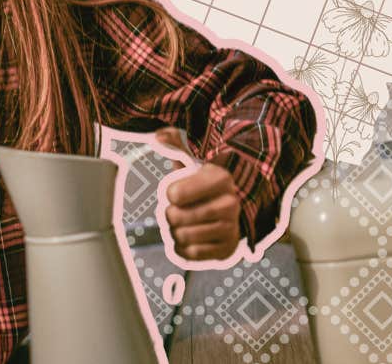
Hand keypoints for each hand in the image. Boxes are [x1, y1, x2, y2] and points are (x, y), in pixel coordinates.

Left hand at [156, 128, 241, 262]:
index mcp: (221, 178)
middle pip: (176, 217)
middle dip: (170, 214)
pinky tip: (190, 236)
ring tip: (185, 223)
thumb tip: (159, 136)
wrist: (232, 209)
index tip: (176, 191)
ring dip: (176, 231)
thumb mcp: (193, 160)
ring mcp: (231, 229)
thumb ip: (175, 144)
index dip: (169, 193)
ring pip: (182, 236)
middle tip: (177, 210)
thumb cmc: (204, 184)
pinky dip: (183, 247)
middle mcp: (231, 204)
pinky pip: (191, 254)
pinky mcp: (227, 250)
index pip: (175, 194)